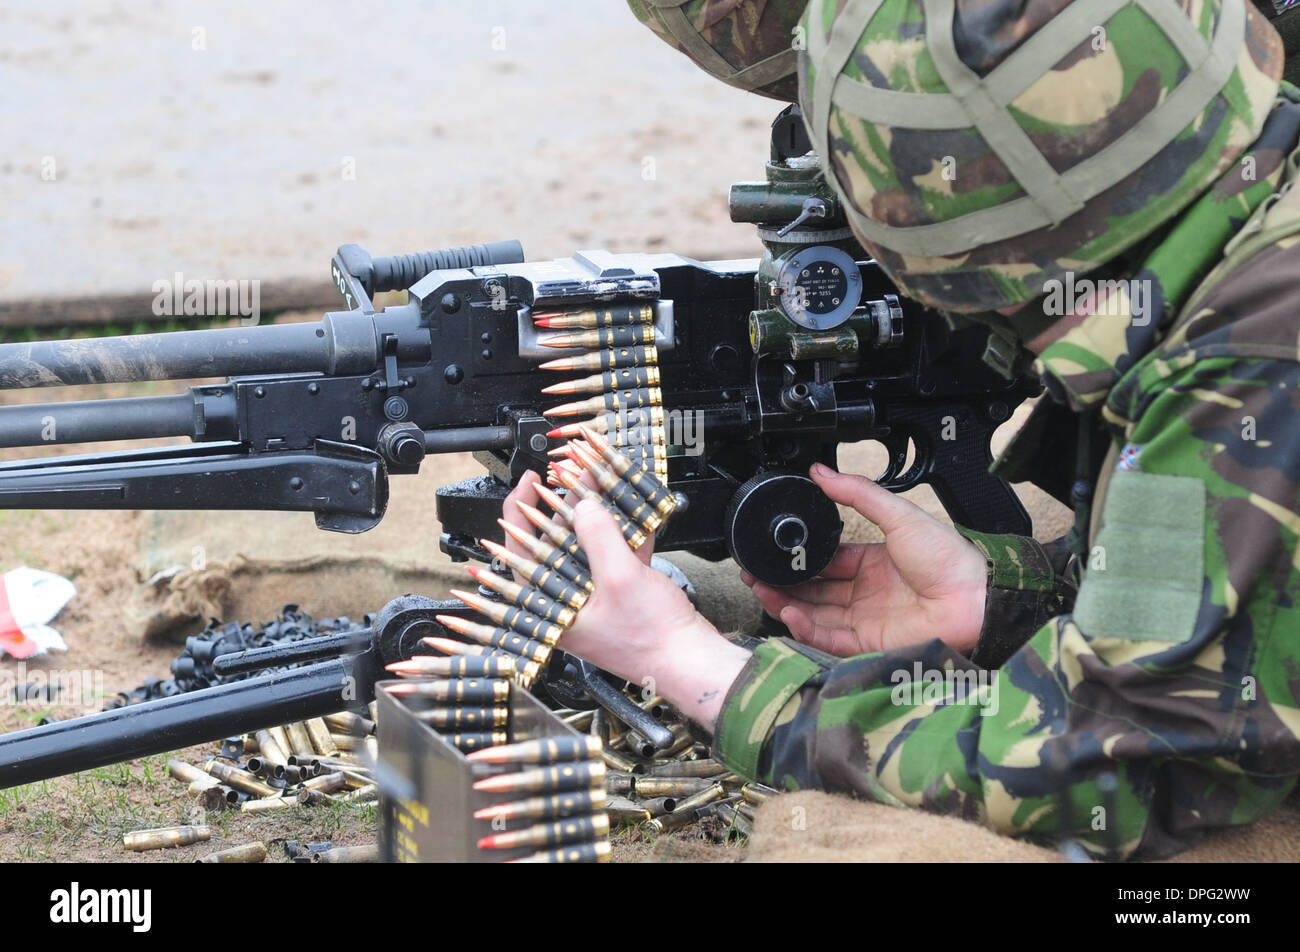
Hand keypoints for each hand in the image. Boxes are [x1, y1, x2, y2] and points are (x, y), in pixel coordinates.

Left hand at [500, 472, 749, 728]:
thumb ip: (599, 536)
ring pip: (588, 543)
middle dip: (568, 503)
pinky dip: (622, 530)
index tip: (528, 481)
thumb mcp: (621, 579)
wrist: (691, 660)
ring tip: (602, 481)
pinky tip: (631, 504)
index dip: (519, 511)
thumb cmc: (651, 638)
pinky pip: (615, 552)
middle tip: (576, 475)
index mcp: (552, 606)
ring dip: (598, 512)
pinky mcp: (620, 591)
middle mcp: (568, 601)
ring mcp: (595, 595)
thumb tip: (585, 505)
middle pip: (556, 541)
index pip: (519, 551)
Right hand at [743, 462, 986, 656]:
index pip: (826, 561)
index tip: (773, 552)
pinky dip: (804, 626)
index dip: (799, 558)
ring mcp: (867, 619)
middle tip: (754, 573)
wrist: (975, 598)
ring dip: (785, 602)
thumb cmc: (949, 558)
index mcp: (874, 562)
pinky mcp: (869, 643)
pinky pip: (828, 637)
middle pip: (813, 589)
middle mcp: (867, 593)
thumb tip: (821, 471)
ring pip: (814, 613)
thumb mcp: (898, 515)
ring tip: (761, 589)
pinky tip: (786, 611)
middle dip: (783, 582)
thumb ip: (858, 494)